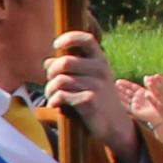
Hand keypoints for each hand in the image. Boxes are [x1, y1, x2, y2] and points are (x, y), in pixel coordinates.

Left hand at [41, 32, 136, 153]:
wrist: (115, 124)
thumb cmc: (97, 99)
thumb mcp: (89, 79)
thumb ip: (70, 68)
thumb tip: (47, 61)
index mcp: (101, 61)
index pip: (86, 39)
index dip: (69, 38)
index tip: (56, 45)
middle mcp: (100, 70)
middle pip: (65, 62)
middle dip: (51, 72)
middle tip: (50, 82)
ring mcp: (96, 85)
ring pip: (60, 80)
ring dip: (50, 90)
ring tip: (52, 96)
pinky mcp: (89, 101)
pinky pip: (61, 95)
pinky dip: (53, 100)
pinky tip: (54, 104)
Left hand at [134, 69, 162, 132]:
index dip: (162, 80)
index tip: (156, 75)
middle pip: (162, 89)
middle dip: (156, 83)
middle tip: (149, 78)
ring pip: (158, 96)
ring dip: (153, 89)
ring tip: (147, 83)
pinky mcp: (161, 111)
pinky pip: (156, 104)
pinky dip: (151, 99)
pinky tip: (146, 94)